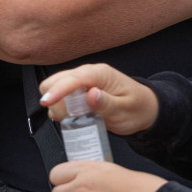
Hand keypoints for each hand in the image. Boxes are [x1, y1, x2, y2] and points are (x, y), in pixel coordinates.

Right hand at [39, 63, 157, 135]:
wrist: (144, 110)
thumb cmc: (137, 108)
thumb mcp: (125, 109)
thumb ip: (107, 103)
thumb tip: (90, 95)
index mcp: (100, 74)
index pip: (73, 78)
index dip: (57, 90)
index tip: (47, 103)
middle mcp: (88, 74)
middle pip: (55, 81)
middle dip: (56, 100)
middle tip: (72, 117)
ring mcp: (81, 82)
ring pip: (53, 89)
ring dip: (58, 105)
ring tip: (77, 117)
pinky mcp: (77, 92)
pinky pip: (59, 98)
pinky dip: (60, 108)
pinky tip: (74, 116)